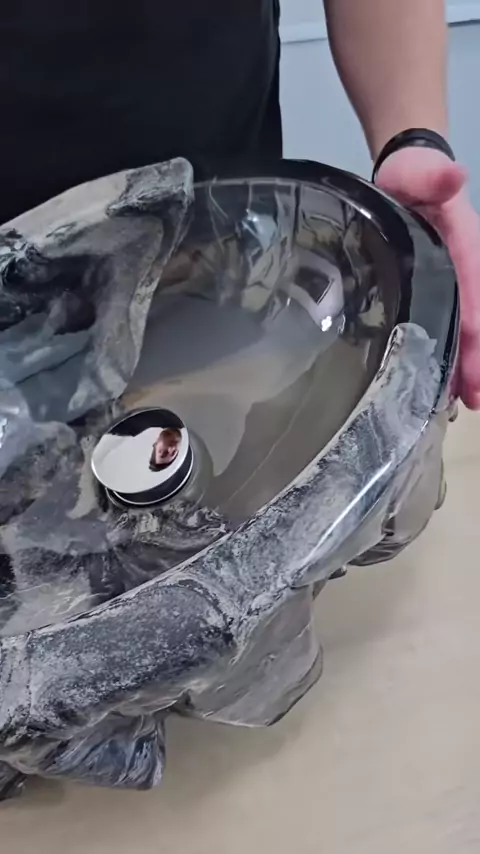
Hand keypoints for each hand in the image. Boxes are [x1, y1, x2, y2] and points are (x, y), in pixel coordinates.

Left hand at [375, 147, 479, 409]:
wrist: (411, 178)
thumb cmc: (413, 178)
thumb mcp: (419, 173)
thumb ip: (434, 178)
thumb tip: (451, 174)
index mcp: (464, 248)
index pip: (473, 288)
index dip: (474, 320)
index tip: (473, 351)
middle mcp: (468, 272)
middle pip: (478, 320)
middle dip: (478, 360)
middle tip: (475, 400)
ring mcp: (457, 287)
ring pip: (469, 332)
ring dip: (469, 367)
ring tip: (462, 405)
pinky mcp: (442, 296)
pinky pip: (454, 331)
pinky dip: (453, 359)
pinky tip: (445, 389)